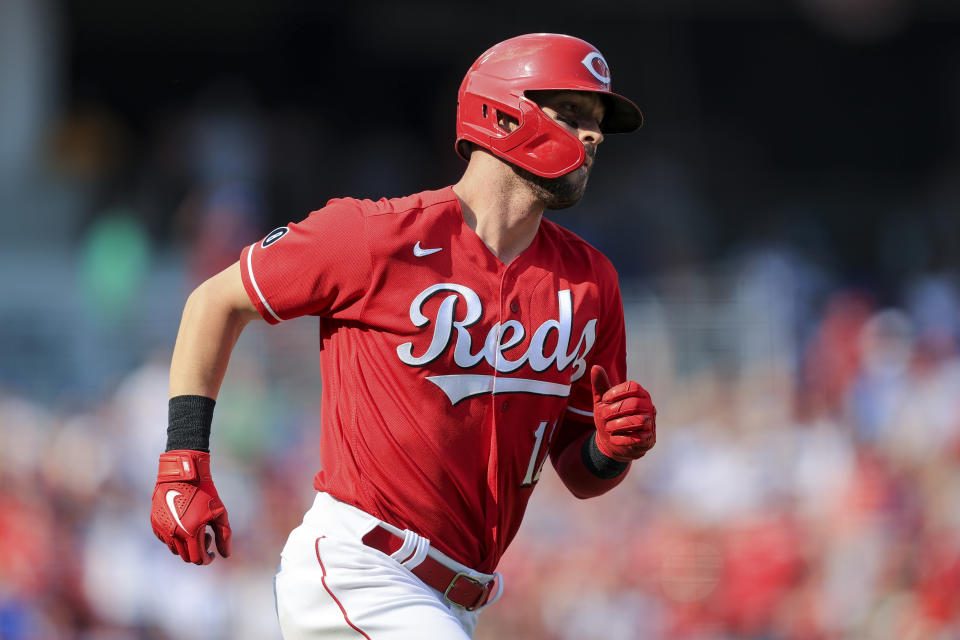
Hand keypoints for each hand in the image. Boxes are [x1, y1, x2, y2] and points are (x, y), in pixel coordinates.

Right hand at [150, 450, 231, 564]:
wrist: (183, 474)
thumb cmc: (205, 492)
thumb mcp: (219, 513)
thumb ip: (224, 535)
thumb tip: (225, 555)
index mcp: (190, 533)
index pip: (197, 559)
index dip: (207, 559)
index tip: (213, 553)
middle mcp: (173, 534)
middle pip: (185, 557)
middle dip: (198, 552)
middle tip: (206, 537)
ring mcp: (162, 529)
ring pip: (175, 549)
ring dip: (187, 545)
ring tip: (196, 529)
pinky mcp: (155, 522)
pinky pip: (165, 539)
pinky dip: (175, 538)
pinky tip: (184, 524)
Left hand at [591, 365, 656, 461]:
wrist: (612, 443)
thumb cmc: (609, 417)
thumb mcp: (602, 402)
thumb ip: (600, 385)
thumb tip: (595, 367)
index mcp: (639, 394)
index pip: (633, 386)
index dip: (617, 392)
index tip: (605, 399)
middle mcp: (648, 406)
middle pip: (635, 403)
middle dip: (615, 410)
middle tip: (604, 416)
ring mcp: (650, 423)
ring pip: (639, 420)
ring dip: (619, 425)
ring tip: (608, 428)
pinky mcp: (649, 439)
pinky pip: (638, 438)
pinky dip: (622, 439)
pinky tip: (613, 438)